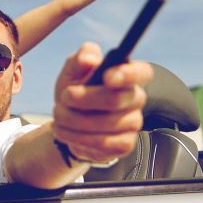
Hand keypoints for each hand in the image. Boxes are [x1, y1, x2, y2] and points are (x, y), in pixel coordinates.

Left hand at [51, 42, 150, 163]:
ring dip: (74, 120)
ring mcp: (133, 123)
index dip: (128, 74)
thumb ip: (80, 58)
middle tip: (64, 96)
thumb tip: (89, 59)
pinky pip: (103, 144)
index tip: (106, 76)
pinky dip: (77, 137)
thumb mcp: (72, 71)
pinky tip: (65, 131)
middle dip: (83, 98)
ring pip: (105, 124)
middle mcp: (135, 99)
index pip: (142, 72)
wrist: (67, 122)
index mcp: (127, 76)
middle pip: (115, 100)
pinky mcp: (124, 144)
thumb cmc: (74, 90)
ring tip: (59, 115)